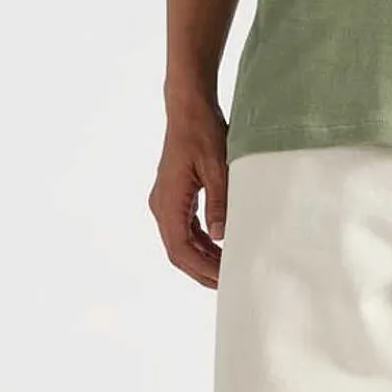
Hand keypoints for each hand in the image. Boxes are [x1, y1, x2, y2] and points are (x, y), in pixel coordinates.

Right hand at [149, 93, 229, 288]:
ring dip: (203, 257)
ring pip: (182, 242)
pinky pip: (186, 228)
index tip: (224, 279)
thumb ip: (219, 203)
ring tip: (228, 268)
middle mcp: (162, 205)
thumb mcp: (217, 168)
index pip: (180, 249)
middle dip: (202, 270)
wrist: (189, 109)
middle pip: (178, 251)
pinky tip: (221, 247)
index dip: (202, 269)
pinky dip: (202, 242)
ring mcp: (167, 201)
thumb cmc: (202, 132)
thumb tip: (221, 236)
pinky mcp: (175, 196)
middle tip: (229, 282)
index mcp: (168, 202)